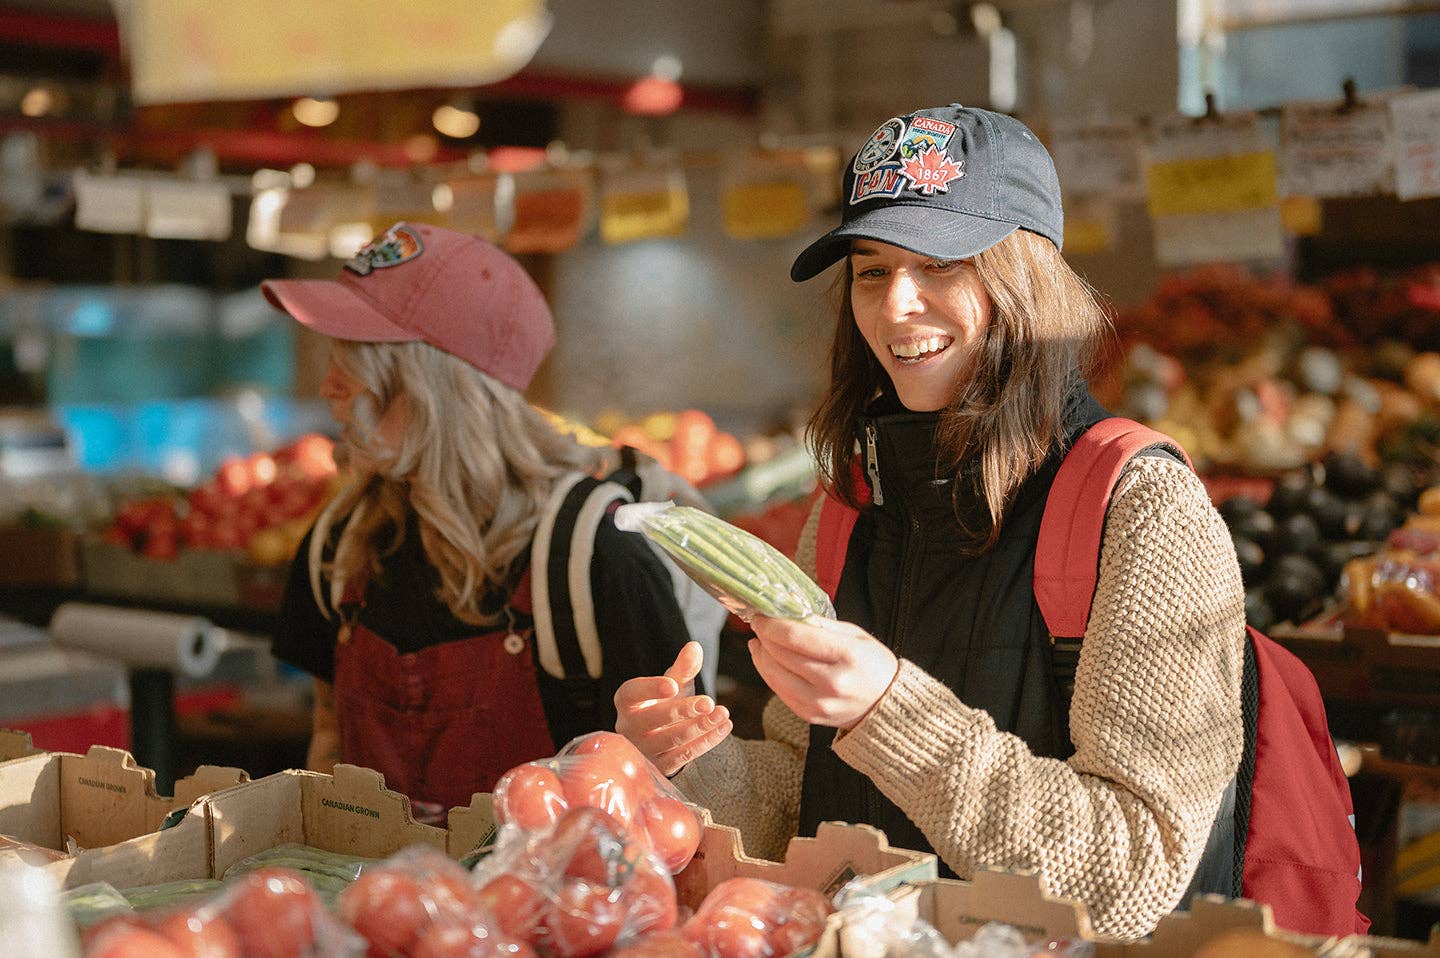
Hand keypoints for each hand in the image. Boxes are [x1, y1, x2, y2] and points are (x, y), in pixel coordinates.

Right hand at [615, 641, 732, 775]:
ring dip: (700, 726)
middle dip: (683, 710)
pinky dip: (707, 741)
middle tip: (709, 702)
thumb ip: (683, 667)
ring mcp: (643, 750)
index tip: (673, 685)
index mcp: (626, 702)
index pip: (632, 693)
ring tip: (723, 714)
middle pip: (654, 719)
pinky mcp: (660, 768)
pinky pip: (684, 756)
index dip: (651, 689)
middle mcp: (629, 727)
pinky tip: (724, 727)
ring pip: (672, 739)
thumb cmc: (663, 704)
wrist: (661, 739)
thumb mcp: (672, 684)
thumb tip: (695, 647)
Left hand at [748, 615, 898, 729]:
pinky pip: (779, 692)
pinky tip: (768, 661)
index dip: (771, 625)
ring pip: (774, 675)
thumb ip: (821, 624)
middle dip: (764, 637)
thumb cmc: (872, 664)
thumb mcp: (855, 636)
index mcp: (846, 655)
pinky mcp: (810, 716)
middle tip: (759, 625)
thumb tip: (788, 612)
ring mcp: (819, 703)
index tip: (760, 616)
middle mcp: (831, 682)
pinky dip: (769, 673)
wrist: (887, 705)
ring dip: (761, 656)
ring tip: (760, 642)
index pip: (795, 637)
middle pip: (781, 655)